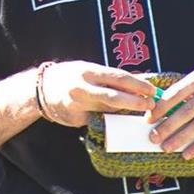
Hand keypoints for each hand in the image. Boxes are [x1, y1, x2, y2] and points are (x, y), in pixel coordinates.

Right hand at [34, 60, 156, 126]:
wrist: (42, 89)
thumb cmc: (71, 76)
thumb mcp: (88, 70)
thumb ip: (109, 78)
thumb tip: (138, 83)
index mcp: (88, 71)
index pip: (118, 77)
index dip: (137, 84)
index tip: (152, 89)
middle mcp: (83, 87)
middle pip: (114, 96)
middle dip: (135, 101)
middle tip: (152, 104)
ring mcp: (78, 104)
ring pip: (107, 111)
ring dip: (126, 112)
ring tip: (141, 113)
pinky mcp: (76, 118)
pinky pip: (97, 120)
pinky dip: (111, 121)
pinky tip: (122, 123)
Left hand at [147, 63, 193, 157]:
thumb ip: (186, 87)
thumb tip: (162, 104)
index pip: (177, 92)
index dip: (162, 107)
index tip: (149, 118)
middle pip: (187, 111)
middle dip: (168, 126)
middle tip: (154, 137)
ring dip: (182, 138)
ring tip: (167, 147)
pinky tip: (187, 153)